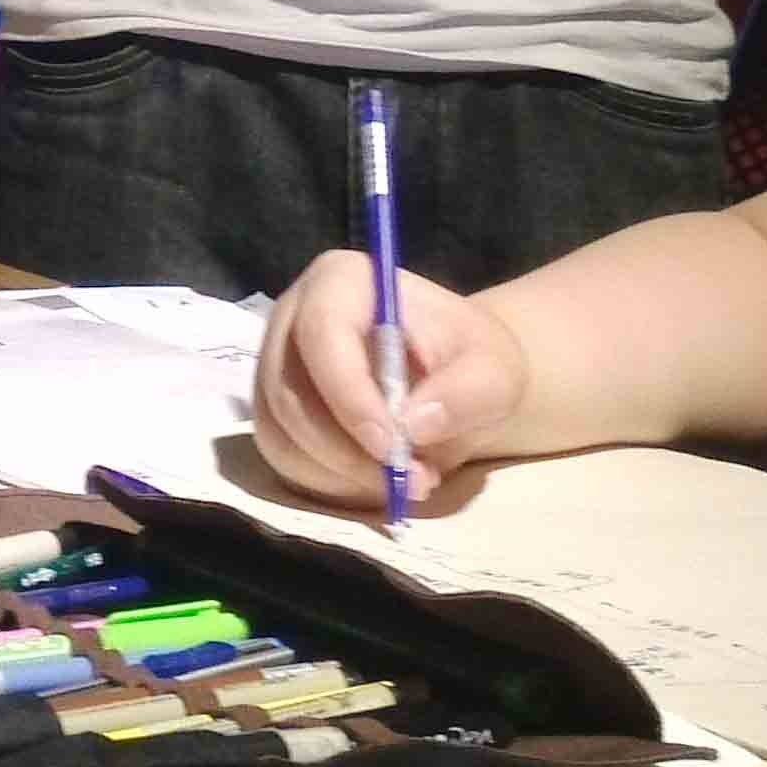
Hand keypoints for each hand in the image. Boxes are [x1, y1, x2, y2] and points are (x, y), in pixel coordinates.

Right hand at [252, 247, 530, 507]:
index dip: (348, 394)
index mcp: (340, 282)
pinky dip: (330, 484)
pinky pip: (284, 460)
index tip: (392, 445)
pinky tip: (377, 480)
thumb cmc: (470, 361)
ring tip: (408, 480)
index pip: (322, 333)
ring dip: (343, 473)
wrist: (453, 380)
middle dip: (348, 450)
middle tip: (410, 480)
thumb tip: (412, 424)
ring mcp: (273, 368)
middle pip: (290, 392)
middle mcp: (291, 318)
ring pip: (282, 434)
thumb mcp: (494, 372)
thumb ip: (466, 392)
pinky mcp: (272, 414)